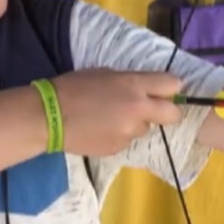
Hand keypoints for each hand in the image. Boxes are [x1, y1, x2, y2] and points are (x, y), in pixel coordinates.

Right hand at [50, 69, 183, 156]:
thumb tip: (147, 89)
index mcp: (134, 86)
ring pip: (146, 128)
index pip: (172, 85)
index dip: (171, 88)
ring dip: (136, 123)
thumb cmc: (74, 86)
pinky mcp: (118, 149)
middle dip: (167, 111)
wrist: (50, 117)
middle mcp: (138, 110)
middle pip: (173, 114)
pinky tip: (101, 130)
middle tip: (153, 109)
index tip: (166, 90)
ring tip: (112, 118)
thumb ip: (131, 81)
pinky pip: (128, 140)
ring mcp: (129, 132)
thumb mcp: (105, 74)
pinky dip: (119, 135)